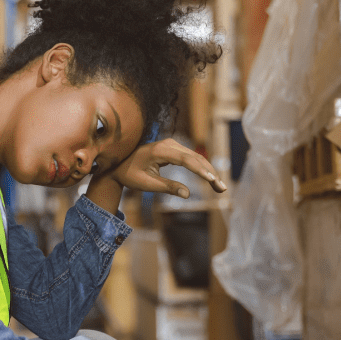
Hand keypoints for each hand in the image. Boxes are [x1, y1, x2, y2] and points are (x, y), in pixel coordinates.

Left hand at [107, 138, 227, 198]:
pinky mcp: (173, 148)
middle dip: (210, 173)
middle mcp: (168, 144)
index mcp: (160, 150)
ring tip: (220, 187)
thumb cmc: (129, 174)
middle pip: (195, 158)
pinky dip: (202, 168)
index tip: (212, 180)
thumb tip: (187, 195)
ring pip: (196, 158)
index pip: (186, 160)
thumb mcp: (146, 184)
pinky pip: (191, 158)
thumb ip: (167, 187)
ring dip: (209, 172)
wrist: (118, 164)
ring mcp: (171, 144)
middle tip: (222, 189)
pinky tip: (211, 179)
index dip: (200, 171)